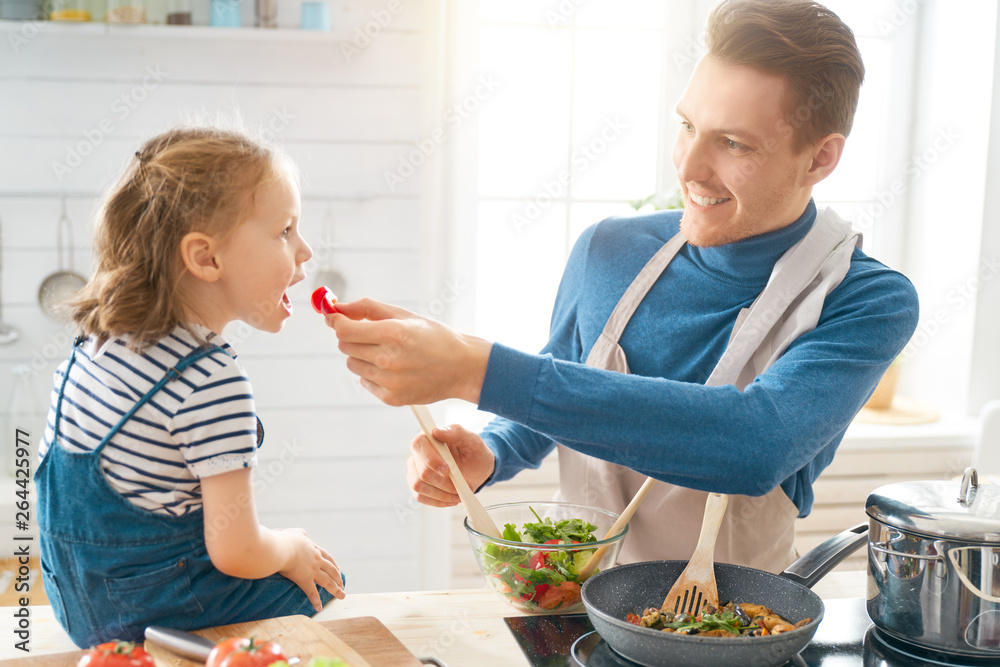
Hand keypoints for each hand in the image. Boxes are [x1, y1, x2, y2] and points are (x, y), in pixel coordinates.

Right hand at [275, 527, 344, 610]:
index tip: (338, 571)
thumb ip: (299, 534)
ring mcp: (312, 570)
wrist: (280, 549)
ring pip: (328, 581)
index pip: (328, 558)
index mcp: (314, 549)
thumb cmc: (283, 540)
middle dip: (338, 579)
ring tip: (342, 596)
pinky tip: (319, 608)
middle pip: (332, 570)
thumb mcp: (294, 533)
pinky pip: (312, 593)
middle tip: (343, 586)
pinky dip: (316, 601)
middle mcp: (316, 560)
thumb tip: (302, 533)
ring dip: (336, 590)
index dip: (334, 565)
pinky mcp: (305, 580)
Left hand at [326, 298, 491, 405]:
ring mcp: (389, 382)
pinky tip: (394, 369)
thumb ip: (368, 309)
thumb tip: (338, 308)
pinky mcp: (391, 398)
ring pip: (352, 364)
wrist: (461, 368)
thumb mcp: (405, 316)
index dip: (335, 321)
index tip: (333, 317)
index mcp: (393, 334)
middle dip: (352, 336)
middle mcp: (389, 359)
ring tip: (386, 353)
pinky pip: (365, 381)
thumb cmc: (434, 337)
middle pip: (345, 346)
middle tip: (370, 334)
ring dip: (361, 355)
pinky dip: (372, 374)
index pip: (344, 329)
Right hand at [406, 423, 495, 506]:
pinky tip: (450, 498)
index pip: (419, 446)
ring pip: (418, 486)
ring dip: (441, 494)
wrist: (477, 468)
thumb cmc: (473, 451)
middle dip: (444, 482)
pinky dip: (438, 501)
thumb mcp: (471, 439)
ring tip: (457, 493)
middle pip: (421, 472)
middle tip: (461, 484)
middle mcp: (418, 453)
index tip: (448, 470)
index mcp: (428, 437)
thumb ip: (455, 432)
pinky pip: (420, 497)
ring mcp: (415, 470)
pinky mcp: (417, 485)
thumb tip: (436, 431)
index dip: (432, 461)